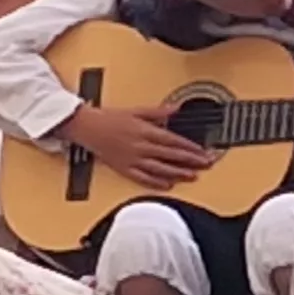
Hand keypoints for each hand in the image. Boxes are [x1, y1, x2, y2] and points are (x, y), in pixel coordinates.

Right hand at [59, 105, 209, 190]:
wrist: (86, 128)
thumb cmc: (109, 118)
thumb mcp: (135, 110)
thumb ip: (157, 111)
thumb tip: (176, 109)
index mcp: (144, 131)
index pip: (173, 141)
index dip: (190, 147)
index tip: (203, 151)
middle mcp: (140, 147)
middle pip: (171, 156)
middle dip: (191, 161)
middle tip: (206, 164)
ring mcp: (132, 160)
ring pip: (160, 169)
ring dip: (178, 173)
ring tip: (193, 176)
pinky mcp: (124, 169)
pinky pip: (143, 179)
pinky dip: (156, 183)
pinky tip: (168, 185)